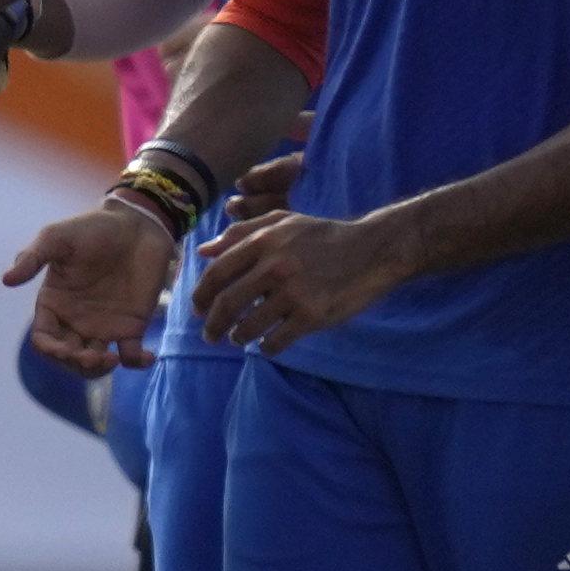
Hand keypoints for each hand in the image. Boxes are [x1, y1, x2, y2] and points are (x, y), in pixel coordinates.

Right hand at [1, 203, 174, 373]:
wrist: (136, 223)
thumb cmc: (93, 228)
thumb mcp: (57, 237)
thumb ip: (33, 257)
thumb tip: (6, 280)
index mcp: (54, 303)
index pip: (43, 339)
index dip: (49, 350)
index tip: (63, 349)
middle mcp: (75, 320)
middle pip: (67, 358)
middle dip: (76, 364)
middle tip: (93, 356)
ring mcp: (103, 325)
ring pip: (95, 364)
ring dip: (100, 370)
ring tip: (112, 358)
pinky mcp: (132, 326)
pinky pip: (132, 356)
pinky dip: (138, 363)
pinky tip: (148, 356)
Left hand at [190, 153, 417, 351]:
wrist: (372, 250)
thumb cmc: (322, 236)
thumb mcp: (282, 223)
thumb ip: (240, 234)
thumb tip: (202, 251)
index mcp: (263, 241)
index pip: (217, 273)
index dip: (201, 295)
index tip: (197, 310)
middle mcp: (275, 266)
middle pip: (228, 303)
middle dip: (213, 324)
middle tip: (209, 336)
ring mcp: (294, 293)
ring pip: (249, 326)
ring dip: (237, 337)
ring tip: (238, 338)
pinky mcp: (312, 316)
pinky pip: (276, 341)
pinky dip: (265, 347)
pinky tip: (266, 344)